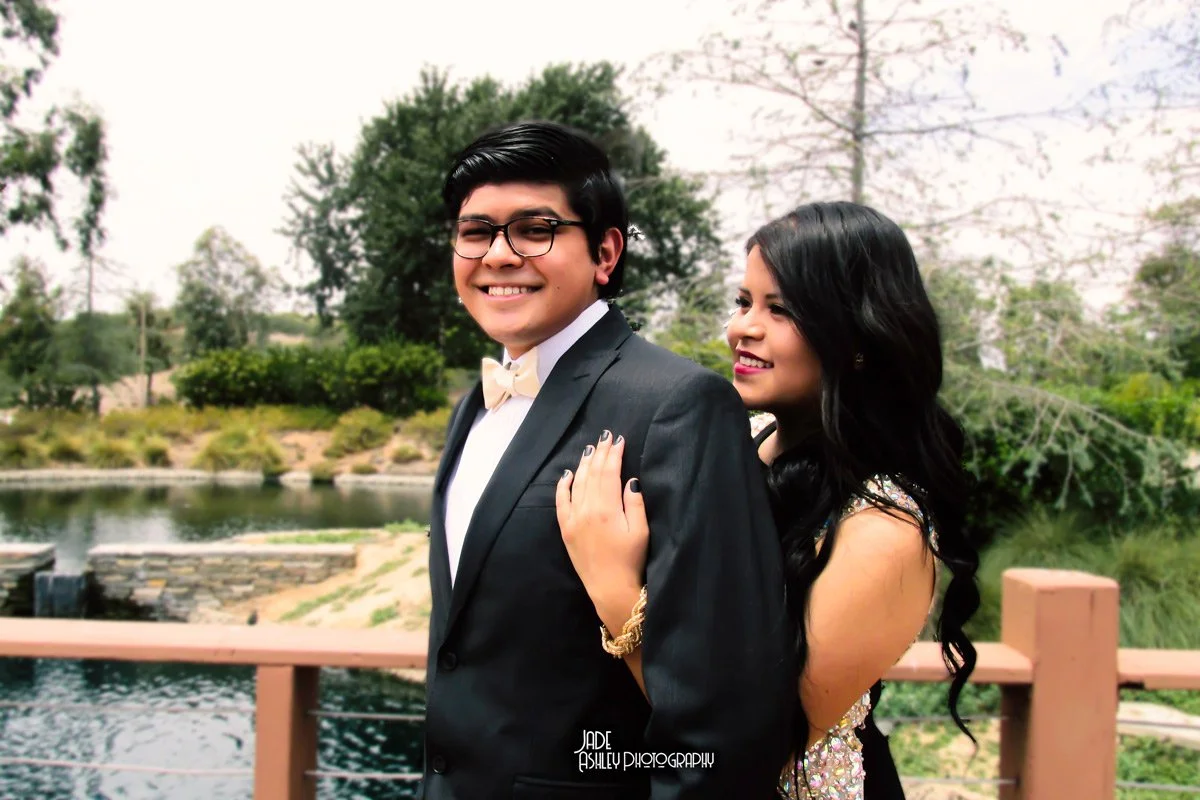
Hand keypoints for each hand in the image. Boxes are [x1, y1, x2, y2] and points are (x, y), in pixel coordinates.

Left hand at [556, 431, 648, 613]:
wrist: (610, 587)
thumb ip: (634, 503)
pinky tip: (567, 474)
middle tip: (605, 437)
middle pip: (592, 474)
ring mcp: (574, 519)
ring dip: (584, 464)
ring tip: (590, 449)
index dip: (613, 454)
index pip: (609, 473)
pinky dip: (563, 486)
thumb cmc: (630, 560)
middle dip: (599, 454)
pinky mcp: (566, 529)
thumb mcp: (641, 531)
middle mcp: (587, 510)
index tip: (618, 440)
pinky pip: (561, 502)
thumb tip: (630, 480)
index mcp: (607, 508)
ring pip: (577, 483)